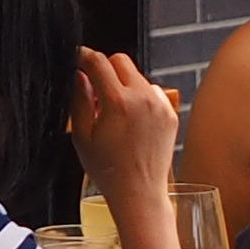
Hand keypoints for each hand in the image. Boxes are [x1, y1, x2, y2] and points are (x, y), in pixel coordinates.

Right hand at [73, 49, 181, 187]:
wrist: (139, 193)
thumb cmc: (108, 170)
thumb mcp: (82, 136)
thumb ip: (79, 100)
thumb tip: (79, 75)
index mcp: (117, 102)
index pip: (99, 62)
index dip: (84, 56)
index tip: (78, 56)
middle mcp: (142, 98)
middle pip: (121, 61)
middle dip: (105, 67)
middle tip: (94, 88)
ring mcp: (160, 105)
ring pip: (138, 76)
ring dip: (123, 84)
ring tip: (112, 112)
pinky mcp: (170, 114)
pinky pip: (153, 92)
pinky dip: (140, 97)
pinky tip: (131, 120)